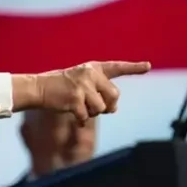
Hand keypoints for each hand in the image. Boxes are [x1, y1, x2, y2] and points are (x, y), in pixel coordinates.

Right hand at [14, 61, 151, 123]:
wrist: (39, 88)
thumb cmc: (62, 88)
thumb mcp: (82, 83)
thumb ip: (99, 91)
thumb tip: (112, 109)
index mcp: (93, 68)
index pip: (117, 67)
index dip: (134, 68)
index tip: (148, 66)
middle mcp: (90, 74)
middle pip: (114, 96)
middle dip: (108, 106)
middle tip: (94, 106)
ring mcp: (83, 85)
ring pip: (101, 109)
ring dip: (91, 113)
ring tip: (78, 106)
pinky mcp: (75, 98)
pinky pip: (86, 117)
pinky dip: (81, 120)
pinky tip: (72, 114)